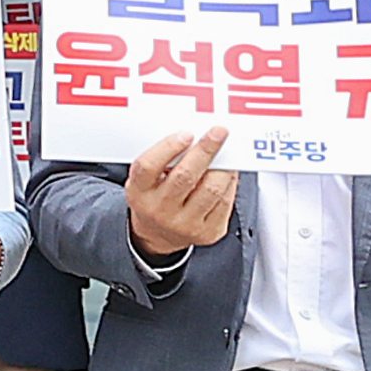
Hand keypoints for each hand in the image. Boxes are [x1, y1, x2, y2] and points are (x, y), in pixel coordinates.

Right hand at [125, 128, 240, 256]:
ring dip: (224, 167)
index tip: (186, 134)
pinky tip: (228, 174)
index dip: (167, 148)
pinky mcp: (207, 232)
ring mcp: (184, 224)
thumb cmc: (155, 201)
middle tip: (218, 133)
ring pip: (211, 189)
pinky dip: (230, 183)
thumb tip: (195, 139)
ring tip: (227, 155)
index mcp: (140, 193)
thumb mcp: (146, 182)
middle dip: (205, 150)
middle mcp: (160, 210)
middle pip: (184, 176)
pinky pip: (226, 202)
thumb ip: (163, 161)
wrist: (160, 237)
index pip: (148, 167)